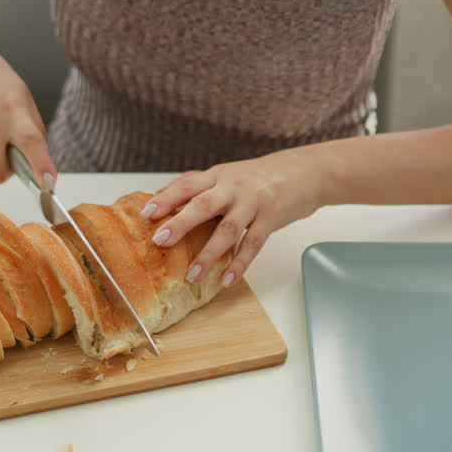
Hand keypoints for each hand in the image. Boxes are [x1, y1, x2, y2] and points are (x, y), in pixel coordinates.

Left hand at [141, 147, 328, 285]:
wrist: (305, 171)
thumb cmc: (259, 178)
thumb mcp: (225, 175)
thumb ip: (196, 186)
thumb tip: (160, 197)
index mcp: (217, 176)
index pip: (187, 185)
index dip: (166, 198)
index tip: (146, 214)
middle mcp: (232, 187)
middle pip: (203, 205)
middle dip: (180, 223)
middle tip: (160, 241)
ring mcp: (253, 203)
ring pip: (227, 229)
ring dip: (208, 254)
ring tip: (192, 276)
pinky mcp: (271, 218)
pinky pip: (253, 244)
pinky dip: (240, 263)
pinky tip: (227, 279)